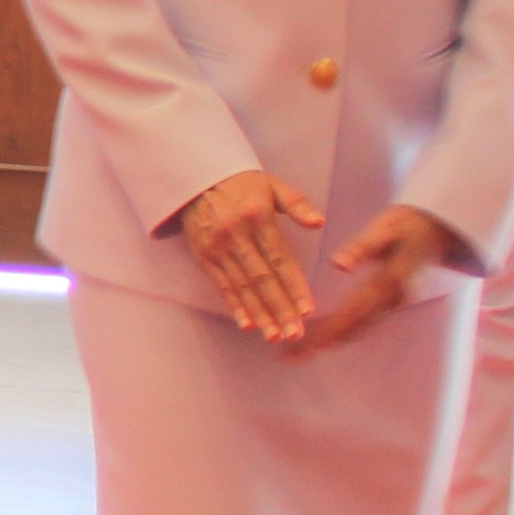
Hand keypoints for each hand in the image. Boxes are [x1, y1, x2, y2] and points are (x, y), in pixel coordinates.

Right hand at [169, 167, 321, 344]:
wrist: (195, 179)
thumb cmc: (241, 184)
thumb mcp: (272, 185)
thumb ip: (297, 204)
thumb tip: (319, 223)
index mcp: (257, 218)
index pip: (280, 259)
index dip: (294, 286)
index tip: (307, 309)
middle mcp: (236, 236)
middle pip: (261, 279)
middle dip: (279, 309)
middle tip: (294, 332)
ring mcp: (217, 249)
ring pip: (242, 287)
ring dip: (259, 314)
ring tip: (274, 335)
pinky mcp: (204, 257)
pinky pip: (221, 286)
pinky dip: (234, 306)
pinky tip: (246, 324)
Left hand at [294, 204, 455, 356]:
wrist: (435, 228)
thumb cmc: (407, 224)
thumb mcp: (386, 228)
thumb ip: (363, 247)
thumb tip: (338, 264)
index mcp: (389, 284)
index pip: (354, 313)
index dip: (328, 331)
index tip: (305, 344)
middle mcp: (391, 299)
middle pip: (353, 328)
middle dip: (322, 344)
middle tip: (290, 357)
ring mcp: (392, 303)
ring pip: (358, 329)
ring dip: (329, 341)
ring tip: (298, 353)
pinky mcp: (389, 301)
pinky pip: (362, 322)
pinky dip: (341, 332)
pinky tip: (321, 336)